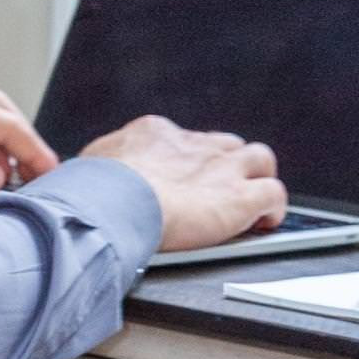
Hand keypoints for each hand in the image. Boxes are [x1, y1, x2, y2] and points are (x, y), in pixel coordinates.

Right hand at [80, 115, 286, 252]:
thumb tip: (84, 182)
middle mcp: (194, 145)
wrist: (114, 204)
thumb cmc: (92, 193)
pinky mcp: (241, 197)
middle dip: (225, 168)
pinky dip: (273, 208)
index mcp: (155, 135)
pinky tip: (266, 222)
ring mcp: (222, 169)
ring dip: (256, 180)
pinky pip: (273, 194)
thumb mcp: (87, 170)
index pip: (182, 142)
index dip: (186, 164)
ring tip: (250, 205)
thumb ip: (98, 171)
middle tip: (217, 194)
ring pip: (258, 159)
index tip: (180, 184)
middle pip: (224, 146)